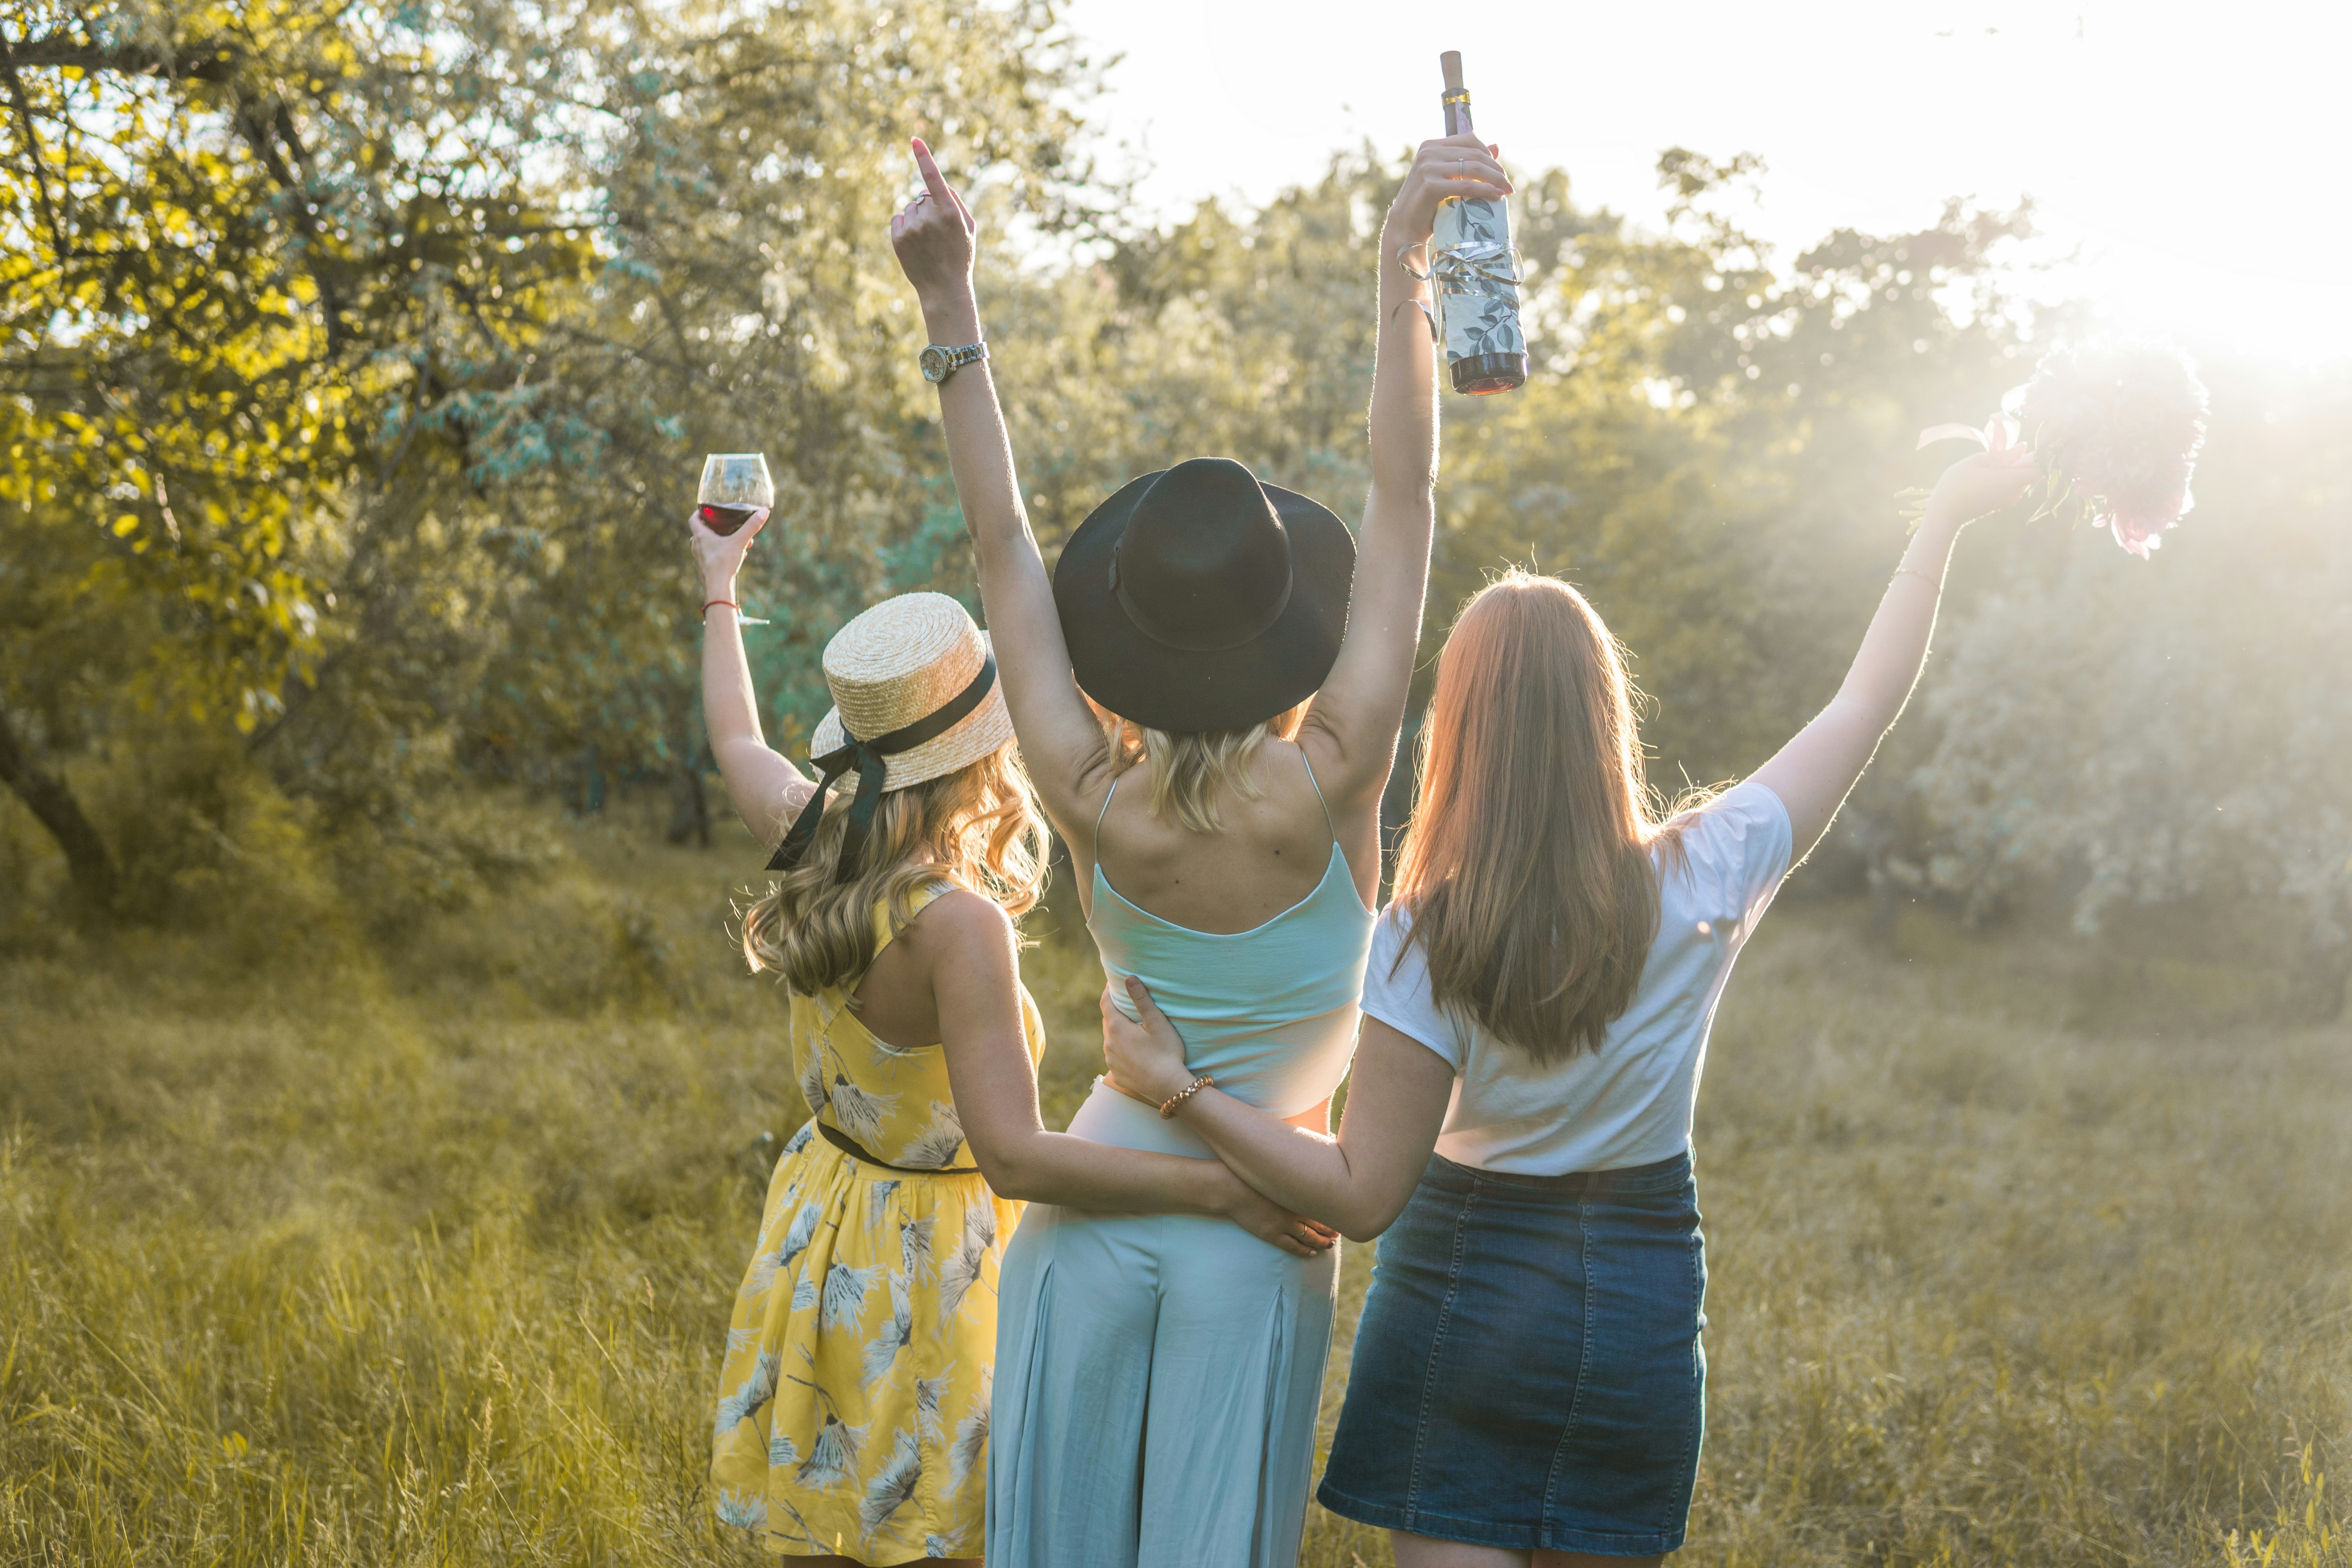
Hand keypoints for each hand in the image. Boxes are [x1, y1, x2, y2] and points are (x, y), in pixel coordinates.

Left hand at [688, 504, 770, 596]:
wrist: (718, 588)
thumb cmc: (724, 563)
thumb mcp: (739, 541)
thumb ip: (751, 526)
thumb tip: (764, 511)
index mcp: (700, 536)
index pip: (694, 519)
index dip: (700, 512)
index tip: (708, 511)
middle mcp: (696, 546)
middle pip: (703, 531)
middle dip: (717, 528)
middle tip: (729, 527)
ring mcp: (699, 559)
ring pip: (709, 545)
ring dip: (722, 542)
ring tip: (737, 543)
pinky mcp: (704, 569)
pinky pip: (713, 557)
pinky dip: (723, 554)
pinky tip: (737, 557)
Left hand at [889, 138, 977, 329]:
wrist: (945, 289)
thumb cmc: (960, 256)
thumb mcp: (968, 228)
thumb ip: (955, 200)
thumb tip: (936, 182)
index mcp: (950, 214)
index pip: (934, 179)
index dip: (924, 157)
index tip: (914, 139)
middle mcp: (930, 218)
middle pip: (922, 197)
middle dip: (929, 208)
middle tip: (939, 233)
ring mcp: (912, 229)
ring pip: (910, 207)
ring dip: (917, 218)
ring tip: (928, 241)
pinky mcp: (898, 239)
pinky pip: (898, 218)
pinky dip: (905, 226)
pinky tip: (914, 243)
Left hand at [1099, 976, 1195, 1106]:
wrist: (1169, 1087)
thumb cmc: (1166, 1052)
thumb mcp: (1156, 1022)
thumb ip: (1141, 999)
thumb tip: (1128, 977)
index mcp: (1116, 1028)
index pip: (1105, 1003)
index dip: (1109, 991)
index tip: (1113, 983)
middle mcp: (1108, 1044)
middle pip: (1108, 1021)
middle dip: (1115, 1011)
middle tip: (1126, 1004)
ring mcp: (1111, 1061)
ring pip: (1111, 1040)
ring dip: (1118, 1032)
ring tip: (1132, 1028)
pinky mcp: (1117, 1075)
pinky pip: (1116, 1057)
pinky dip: (1122, 1051)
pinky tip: (1135, 1052)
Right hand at [1208, 1163, 1339, 1257]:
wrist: (1231, 1187)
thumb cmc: (1250, 1176)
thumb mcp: (1275, 1173)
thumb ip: (1289, 1174)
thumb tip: (1299, 1170)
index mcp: (1296, 1194)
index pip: (1320, 1207)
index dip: (1331, 1214)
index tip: (1340, 1216)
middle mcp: (1294, 1211)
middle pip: (1318, 1223)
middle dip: (1329, 1230)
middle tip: (1338, 1233)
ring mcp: (1283, 1225)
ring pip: (1309, 1237)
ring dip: (1321, 1242)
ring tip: (1330, 1244)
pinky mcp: (1271, 1234)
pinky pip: (1292, 1246)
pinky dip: (1304, 1250)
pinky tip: (1312, 1252)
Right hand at [1383, 133, 1512, 248]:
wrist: (1405, 227)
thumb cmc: (1428, 204)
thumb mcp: (1448, 178)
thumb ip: (1467, 161)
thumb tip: (1497, 146)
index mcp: (1431, 146)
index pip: (1469, 140)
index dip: (1488, 154)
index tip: (1499, 171)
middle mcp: (1428, 152)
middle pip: (1474, 154)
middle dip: (1496, 169)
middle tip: (1508, 185)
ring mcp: (1428, 168)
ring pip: (1473, 168)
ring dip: (1495, 179)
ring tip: (1507, 191)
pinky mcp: (1431, 185)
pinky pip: (1467, 185)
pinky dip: (1485, 190)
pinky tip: (1497, 196)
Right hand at [1921, 447, 2037, 531]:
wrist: (1944, 513)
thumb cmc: (1956, 485)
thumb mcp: (1976, 461)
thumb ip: (2002, 453)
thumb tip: (2022, 447)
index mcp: (2009, 481)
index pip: (2039, 469)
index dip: (2038, 458)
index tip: (2025, 450)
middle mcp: (2014, 493)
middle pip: (2030, 472)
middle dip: (2020, 461)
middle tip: (1998, 455)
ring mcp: (2010, 500)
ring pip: (2020, 478)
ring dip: (2010, 469)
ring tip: (1988, 467)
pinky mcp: (2004, 503)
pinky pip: (2012, 486)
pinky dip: (2005, 478)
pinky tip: (1987, 476)